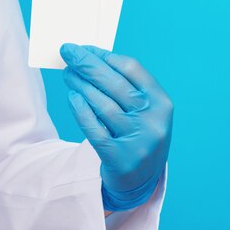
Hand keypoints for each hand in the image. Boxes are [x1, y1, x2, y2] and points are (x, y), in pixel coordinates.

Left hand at [60, 43, 172, 210]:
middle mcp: (153, 120)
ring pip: (101, 104)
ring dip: (80, 84)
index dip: (106, 55)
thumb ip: (126, 87)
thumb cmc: (139, 136)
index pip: (131, 69)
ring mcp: (137, 140)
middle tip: (67, 51)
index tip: (86, 47)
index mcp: (162, 103)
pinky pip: (93, 127)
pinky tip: (72, 96)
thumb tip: (93, 58)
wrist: (142, 182)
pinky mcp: (119, 157)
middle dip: (87, 64)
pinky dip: (80, 109)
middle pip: (114, 83)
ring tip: (67, 73)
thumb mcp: (145, 111)